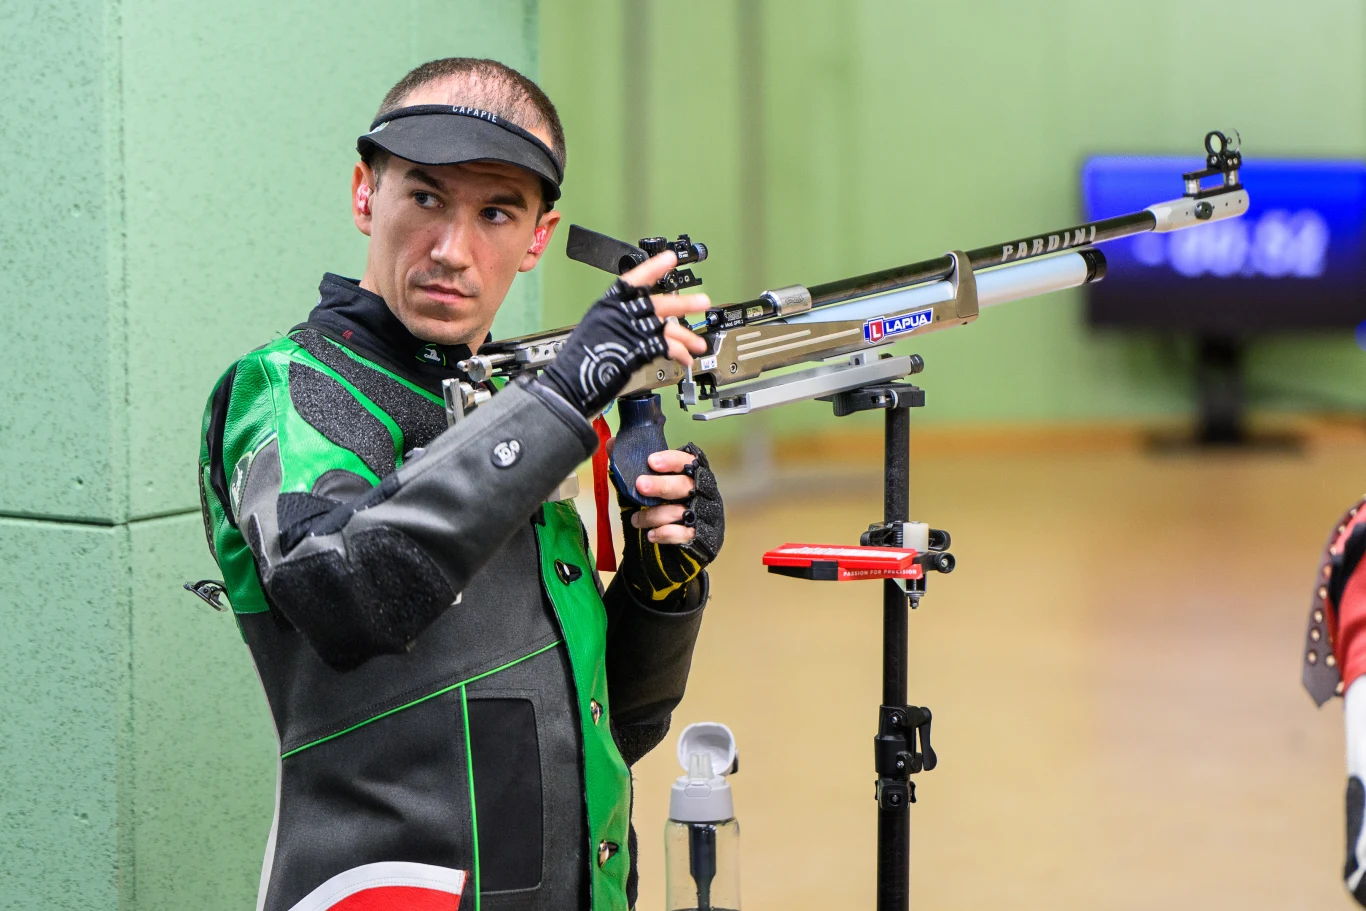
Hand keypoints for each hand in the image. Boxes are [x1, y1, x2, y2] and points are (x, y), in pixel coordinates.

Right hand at [535, 251, 710, 417]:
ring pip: (666, 325)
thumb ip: (620, 325)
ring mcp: (628, 331)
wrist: (570, 385)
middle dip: (684, 304)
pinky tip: (686, 357)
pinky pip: (665, 346)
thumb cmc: (579, 364)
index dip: (653, 268)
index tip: (669, 259)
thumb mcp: (597, 333)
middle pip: (657, 302)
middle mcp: (618, 315)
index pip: (632, 280)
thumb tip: (645, 327)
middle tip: (702, 301)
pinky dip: (679, 352)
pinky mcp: (636, 349)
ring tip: (699, 343)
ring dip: (687, 335)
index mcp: (606, 307)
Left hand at [626, 448, 701, 543]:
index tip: (651, 461)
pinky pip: (684, 534)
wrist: (687, 530)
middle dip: (662, 485)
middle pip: (684, 485)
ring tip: (635, 519)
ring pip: (679, 511)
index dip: (671, 460)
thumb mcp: (652, 479)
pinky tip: (651, 534)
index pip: (685, 461)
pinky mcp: (700, 534)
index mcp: (690, 472)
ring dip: (654, 515)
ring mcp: (702, 512)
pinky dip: (666, 533)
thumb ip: (634, 463)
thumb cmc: (668, 499)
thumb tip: (610, 444)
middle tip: (641, 485)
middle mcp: (700, 490)